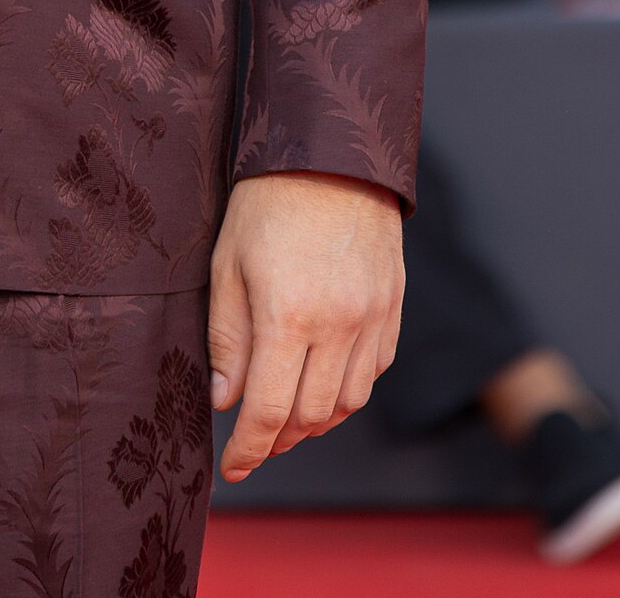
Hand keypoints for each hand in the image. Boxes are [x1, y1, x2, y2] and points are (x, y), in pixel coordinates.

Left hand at [207, 171, 402, 481]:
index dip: (248, 448)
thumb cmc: (269, 200)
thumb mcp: (228, 263)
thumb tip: (225, 401)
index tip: (231, 467)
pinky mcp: (393, 307)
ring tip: (287, 412)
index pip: (269, 411)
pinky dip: (348, 389)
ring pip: (348, 402)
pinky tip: (324, 379)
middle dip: (278, 438)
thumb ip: (227, 338)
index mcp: (288, 314)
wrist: (333, 152)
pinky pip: (374, 372)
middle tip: (254, 440)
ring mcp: (373, 318)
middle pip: (311, 416)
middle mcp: (338, 324)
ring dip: (315, 419)